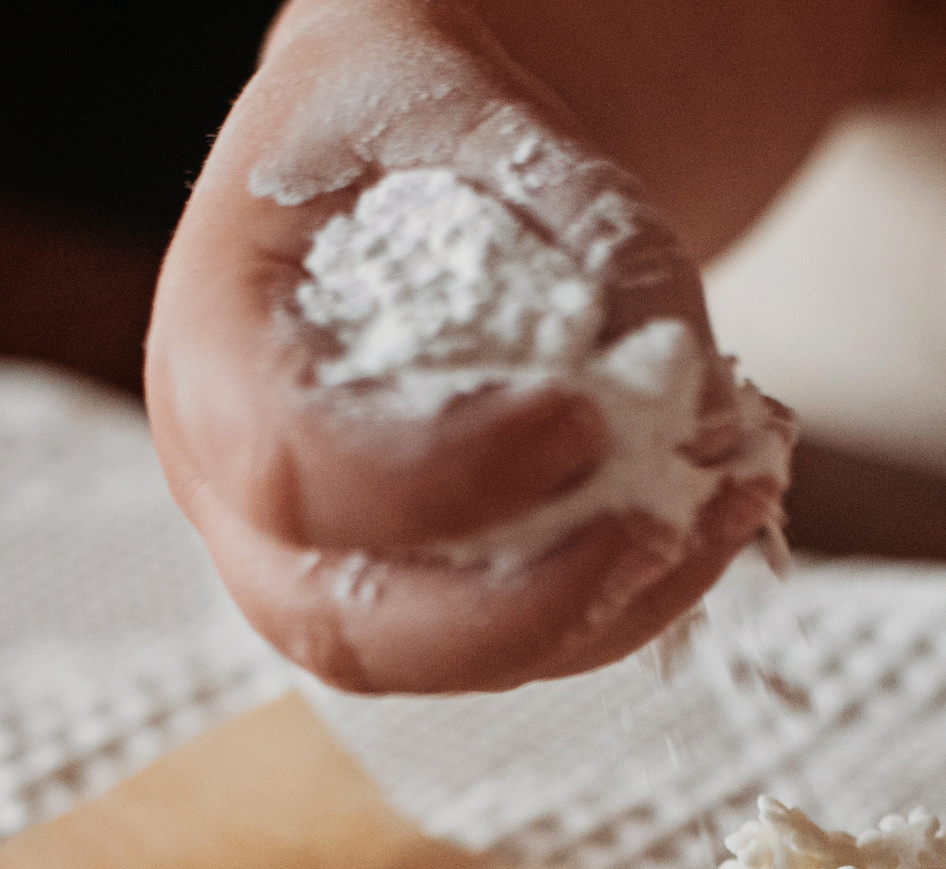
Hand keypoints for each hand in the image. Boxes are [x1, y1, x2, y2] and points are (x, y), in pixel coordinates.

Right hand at [147, 0, 787, 692]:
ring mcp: (316, 561)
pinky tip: (716, 513)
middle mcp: (237, 486)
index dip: (442, 476)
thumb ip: (596, 257)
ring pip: (442, 664)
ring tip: (727, 504)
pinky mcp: (411, 595)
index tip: (583, 424)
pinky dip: (627, 601)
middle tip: (664, 527)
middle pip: (343, 628)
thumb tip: (700, 414)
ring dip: (606, 611)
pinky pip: (511, 648)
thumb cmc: (430, 126)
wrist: (416, 158)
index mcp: (217, 348)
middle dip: (527, 604)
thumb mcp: (497, 127)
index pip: (294, 467)